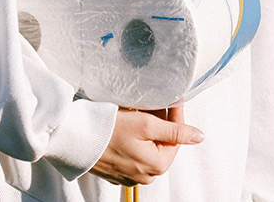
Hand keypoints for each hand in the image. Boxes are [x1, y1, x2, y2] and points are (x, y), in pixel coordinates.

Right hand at [89, 107, 203, 185]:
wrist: (73, 138)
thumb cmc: (109, 130)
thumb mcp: (146, 125)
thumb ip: (175, 131)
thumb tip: (199, 137)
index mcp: (157, 166)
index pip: (176, 137)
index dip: (175, 115)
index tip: (174, 99)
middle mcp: (145, 175)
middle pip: (162, 143)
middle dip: (160, 123)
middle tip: (154, 103)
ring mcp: (129, 175)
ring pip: (147, 148)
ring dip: (145, 130)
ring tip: (138, 112)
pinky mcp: (116, 170)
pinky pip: (131, 153)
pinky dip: (132, 139)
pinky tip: (124, 126)